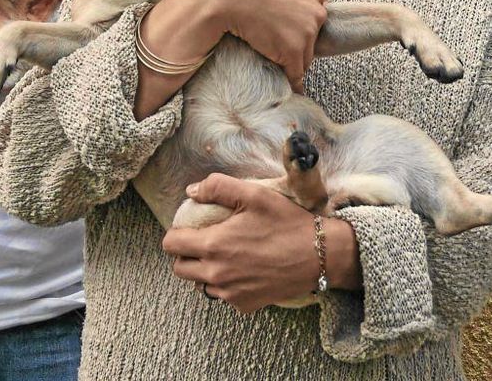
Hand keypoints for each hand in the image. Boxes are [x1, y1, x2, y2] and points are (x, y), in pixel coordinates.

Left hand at [162, 174, 328, 311]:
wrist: (319, 256)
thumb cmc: (285, 222)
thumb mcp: (252, 194)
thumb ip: (217, 187)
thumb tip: (192, 192)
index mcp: (214, 246)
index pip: (171, 245)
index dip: (176, 233)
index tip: (189, 227)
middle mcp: (217, 275)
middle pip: (179, 269)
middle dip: (185, 253)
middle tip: (203, 240)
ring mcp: (231, 294)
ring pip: (199, 284)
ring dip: (203, 270)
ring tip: (223, 253)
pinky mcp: (245, 305)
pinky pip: (222, 296)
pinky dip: (225, 283)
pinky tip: (242, 268)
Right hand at [198, 0, 326, 91]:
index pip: (315, 16)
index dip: (300, 26)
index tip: (289, 31)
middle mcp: (315, 10)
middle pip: (313, 38)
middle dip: (298, 43)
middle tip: (277, 45)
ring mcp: (306, 31)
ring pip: (305, 57)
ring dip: (293, 61)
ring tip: (275, 61)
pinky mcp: (293, 51)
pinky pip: (296, 73)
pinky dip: (292, 81)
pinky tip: (290, 87)